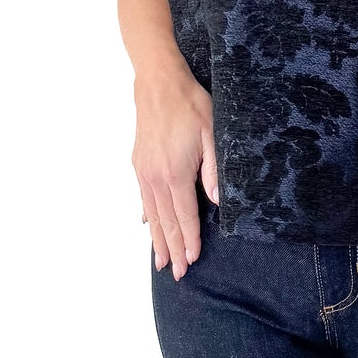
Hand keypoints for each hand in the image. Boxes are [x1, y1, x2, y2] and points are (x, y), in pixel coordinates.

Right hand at [133, 60, 218, 277]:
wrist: (158, 83)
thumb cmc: (190, 105)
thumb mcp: (213, 135)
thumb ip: (214, 171)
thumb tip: (217, 202)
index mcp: (176, 174)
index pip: (185, 216)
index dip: (190, 240)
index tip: (192, 261)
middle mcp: (156, 178)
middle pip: (166, 222)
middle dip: (172, 249)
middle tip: (177, 274)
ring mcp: (144, 172)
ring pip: (152, 214)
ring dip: (157, 239)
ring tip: (160, 262)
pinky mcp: (139, 164)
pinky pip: (143, 198)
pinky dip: (147, 216)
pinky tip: (147, 227)